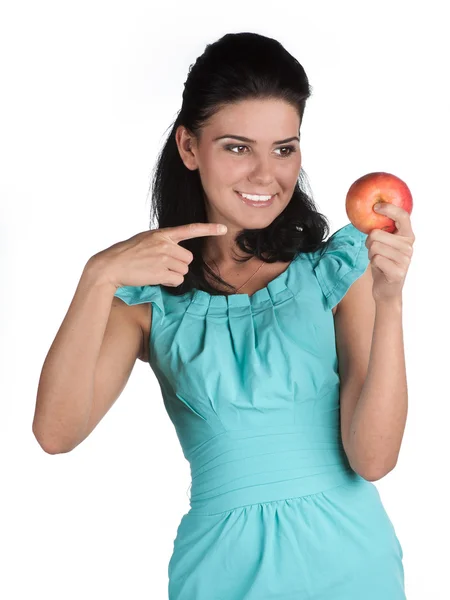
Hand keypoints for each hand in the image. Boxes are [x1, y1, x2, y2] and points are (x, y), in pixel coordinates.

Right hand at [89, 222, 227, 288]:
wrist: (110, 266)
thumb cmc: (126, 254)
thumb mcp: (145, 240)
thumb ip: (163, 243)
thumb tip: (178, 253)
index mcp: (162, 234)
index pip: (190, 229)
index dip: (209, 229)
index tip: (223, 229)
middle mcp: (165, 244)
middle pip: (188, 259)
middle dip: (179, 265)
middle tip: (160, 266)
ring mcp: (163, 258)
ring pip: (184, 271)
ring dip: (174, 275)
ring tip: (155, 271)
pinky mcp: (160, 272)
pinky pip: (177, 280)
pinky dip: (170, 282)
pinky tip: (156, 278)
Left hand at [365, 203, 414, 303]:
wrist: (387, 289)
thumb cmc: (383, 263)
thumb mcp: (385, 244)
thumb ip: (382, 230)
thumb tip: (369, 212)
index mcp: (407, 236)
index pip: (402, 216)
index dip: (389, 209)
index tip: (376, 207)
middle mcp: (409, 246)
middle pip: (376, 234)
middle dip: (369, 242)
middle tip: (374, 250)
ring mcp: (405, 259)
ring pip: (374, 246)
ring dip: (370, 254)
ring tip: (378, 260)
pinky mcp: (398, 272)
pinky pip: (376, 259)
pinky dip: (373, 263)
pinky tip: (380, 268)